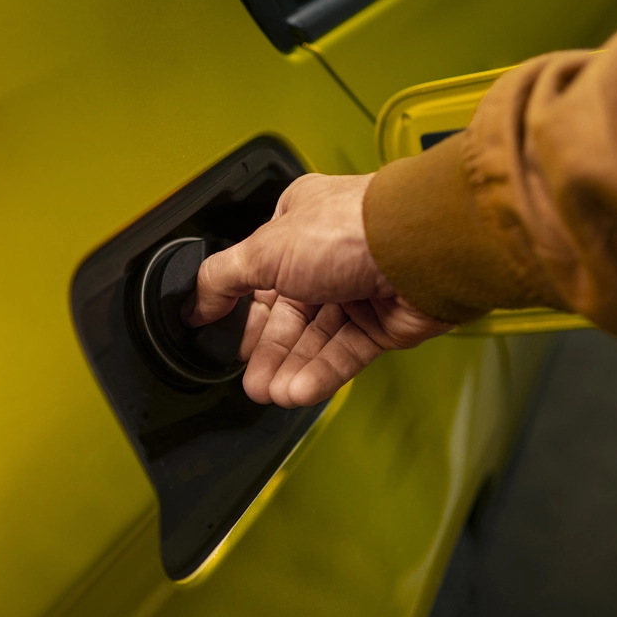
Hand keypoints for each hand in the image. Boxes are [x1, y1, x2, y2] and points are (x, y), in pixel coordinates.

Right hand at [184, 172, 450, 407]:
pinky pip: (344, 354)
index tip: (221, 336)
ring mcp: (358, 290)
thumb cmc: (352, 229)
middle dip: (267, 351)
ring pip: (315, 339)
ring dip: (290, 368)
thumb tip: (195, 303)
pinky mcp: (382, 323)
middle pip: (287, 314)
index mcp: (297, 223)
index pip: (259, 274)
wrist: (421, 251)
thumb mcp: (263, 249)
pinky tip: (298, 391)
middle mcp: (328, 255)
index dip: (240, 309)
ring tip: (270, 393)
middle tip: (249, 378)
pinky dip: (320, 374)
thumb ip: (221, 279)